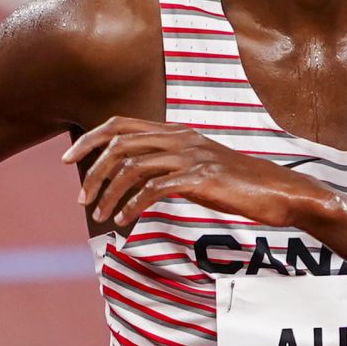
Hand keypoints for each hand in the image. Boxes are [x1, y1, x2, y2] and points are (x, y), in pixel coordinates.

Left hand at [63, 116, 319, 232]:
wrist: (278, 191)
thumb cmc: (238, 184)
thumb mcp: (198, 168)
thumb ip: (169, 165)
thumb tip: (138, 177)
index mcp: (176, 131)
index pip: (120, 124)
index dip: (90, 139)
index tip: (69, 159)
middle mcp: (179, 138)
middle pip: (119, 143)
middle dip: (92, 170)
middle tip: (81, 199)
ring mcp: (189, 157)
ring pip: (131, 167)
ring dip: (109, 193)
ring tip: (101, 216)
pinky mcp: (199, 179)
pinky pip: (153, 189)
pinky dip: (132, 205)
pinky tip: (125, 221)